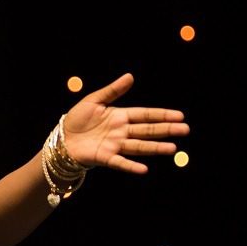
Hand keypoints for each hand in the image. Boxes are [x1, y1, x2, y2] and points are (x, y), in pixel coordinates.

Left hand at [62, 73, 189, 173]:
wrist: (61, 138)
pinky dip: (131, 166)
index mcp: (120, 116)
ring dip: (155, 148)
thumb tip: (130, 76)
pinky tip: (143, 169)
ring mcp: (114, 145)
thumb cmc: (77, 119)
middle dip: (165, 130)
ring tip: (172, 149)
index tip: (179, 116)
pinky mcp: (104, 157)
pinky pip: (119, 162)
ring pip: (139, 146)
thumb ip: (112, 91)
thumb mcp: (93, 100)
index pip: (145, 115)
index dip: (161, 115)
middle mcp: (121, 132)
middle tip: (185, 130)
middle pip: (147, 131)